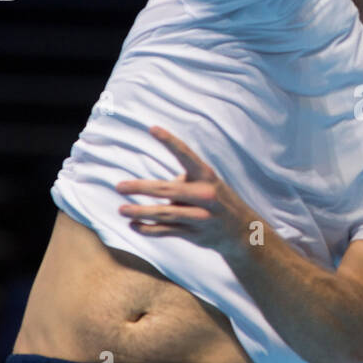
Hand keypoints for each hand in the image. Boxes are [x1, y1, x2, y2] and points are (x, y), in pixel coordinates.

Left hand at [116, 126, 258, 253]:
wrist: (242, 231)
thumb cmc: (217, 200)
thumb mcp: (207, 183)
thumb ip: (182, 182)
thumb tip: (151, 187)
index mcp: (207, 176)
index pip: (186, 155)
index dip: (170, 141)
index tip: (152, 128)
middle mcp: (205, 195)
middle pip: (166, 190)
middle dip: (140, 188)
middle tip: (120, 187)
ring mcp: (201, 216)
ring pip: (164, 213)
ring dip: (140, 211)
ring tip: (122, 209)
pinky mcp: (195, 234)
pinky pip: (166, 231)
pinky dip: (148, 229)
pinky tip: (133, 225)